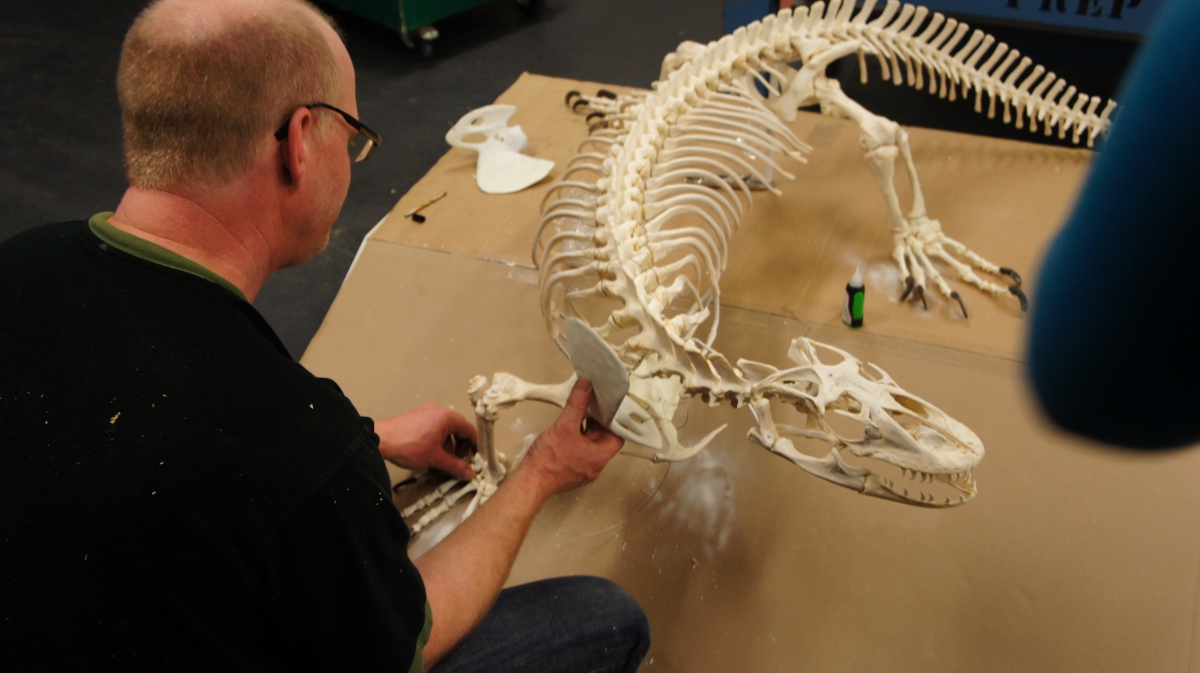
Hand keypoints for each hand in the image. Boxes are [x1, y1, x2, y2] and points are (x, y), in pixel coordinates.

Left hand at [375, 403, 477, 481]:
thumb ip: (455, 466)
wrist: (380, 440)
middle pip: (458, 428)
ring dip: (448, 445)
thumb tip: (470, 474)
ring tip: (441, 461)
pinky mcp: (417, 416)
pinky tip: (429, 454)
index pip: (469, 430)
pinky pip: (434, 427)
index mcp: (447, 417)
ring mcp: (426, 411)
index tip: (474, 458)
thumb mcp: (435, 459)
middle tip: (457, 461)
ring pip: (445, 428)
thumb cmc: (409, 447)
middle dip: (460, 446)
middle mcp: (439, 410)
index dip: (474, 445)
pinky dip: (437, 440)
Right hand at [519, 378, 624, 497]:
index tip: (608, 408)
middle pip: (604, 440)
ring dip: (588, 431)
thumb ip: (576, 404)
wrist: (530, 481)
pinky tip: (570, 428)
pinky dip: (579, 439)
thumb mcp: (564, 426)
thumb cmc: (549, 457)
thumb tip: (586, 384)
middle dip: (599, 423)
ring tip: (582, 413)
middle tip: (594, 405)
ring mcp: (584, 470)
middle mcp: (596, 466)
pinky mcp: (572, 471)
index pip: (617, 437)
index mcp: (600, 456)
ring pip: (591, 446)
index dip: (614, 422)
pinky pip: (581, 452)